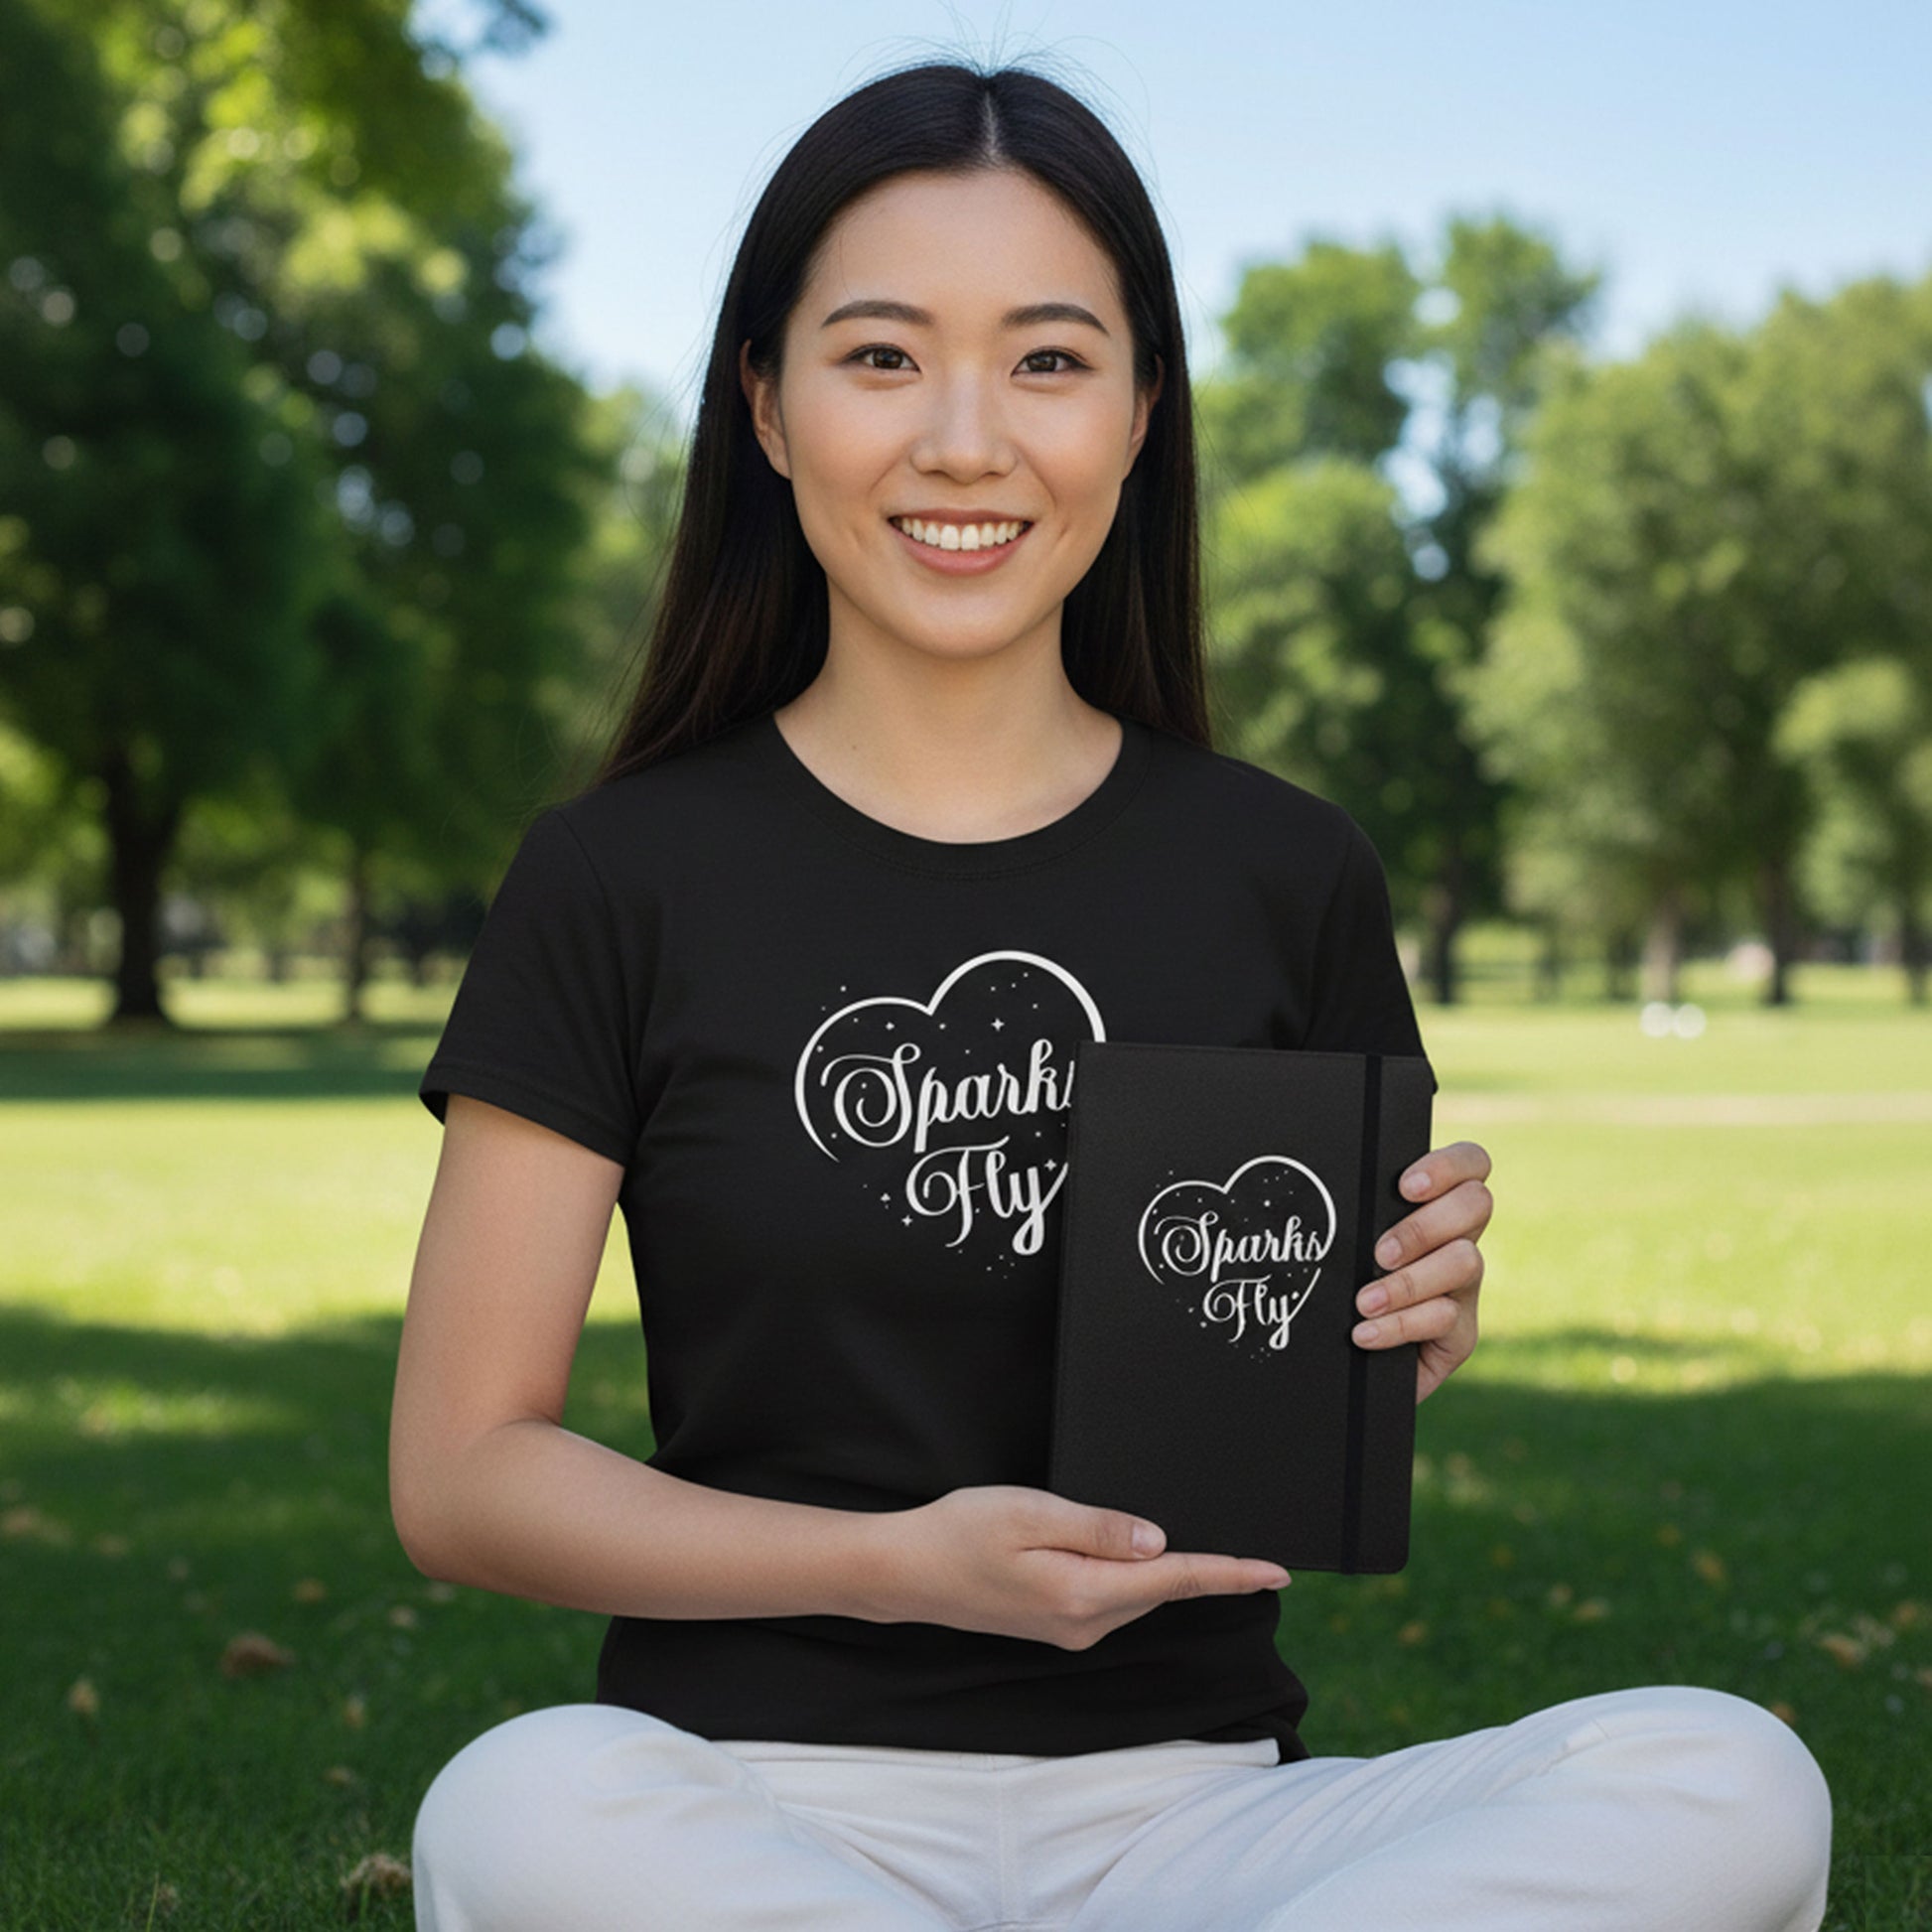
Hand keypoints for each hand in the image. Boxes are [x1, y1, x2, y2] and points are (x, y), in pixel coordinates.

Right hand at [880, 1485, 1289, 1649]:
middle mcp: (1084, 1624)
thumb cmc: (961, 1532)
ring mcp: (1069, 1630)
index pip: (1174, 1580)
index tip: (1278, 1571)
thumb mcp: (1032, 1513)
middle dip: (1206, 1567)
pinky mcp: (1055, 1623)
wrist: (905, 1571)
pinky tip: (1137, 1553)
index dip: (1230, 1574)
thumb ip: (1099, 1528)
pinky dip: (1136, 1576)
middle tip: (1250, 1542)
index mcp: (1083, 1594)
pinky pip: (1113, 1597)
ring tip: (1200, 1542)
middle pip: (1161, 1589)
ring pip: (1137, 1594)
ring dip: (1168, 1571)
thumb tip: (1160, 1542)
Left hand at [1354, 1139, 1490, 1404]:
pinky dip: (1400, 1324)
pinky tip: (1364, 1333)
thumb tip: (1309, 1177)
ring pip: (1465, 1262)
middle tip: (1380, 1253)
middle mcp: (1457, 1240)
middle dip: (1424, 1226)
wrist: (1340, 1365)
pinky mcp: (1460, 1334)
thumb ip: (1345, 1213)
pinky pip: (1444, 1318)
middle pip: (1477, 1203)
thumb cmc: (1331, 1288)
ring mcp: (1463, 1288)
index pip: (1470, 1163)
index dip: (1447, 1166)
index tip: (1403, 1187)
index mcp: (1432, 1206)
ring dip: (1409, 1281)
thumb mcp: (1339, 1245)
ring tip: (1363, 1301)